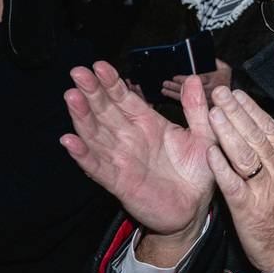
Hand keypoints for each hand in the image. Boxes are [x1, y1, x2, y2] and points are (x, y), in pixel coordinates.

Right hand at [60, 63, 215, 254]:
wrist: (197, 207)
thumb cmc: (199, 171)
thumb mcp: (204, 134)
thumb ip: (196, 108)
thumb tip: (191, 78)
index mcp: (149, 124)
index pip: (125, 99)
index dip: (112, 83)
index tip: (99, 65)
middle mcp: (130, 138)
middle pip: (105, 111)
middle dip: (92, 92)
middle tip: (78, 72)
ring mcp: (122, 159)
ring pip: (96, 134)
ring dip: (82, 116)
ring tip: (71, 97)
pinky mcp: (119, 181)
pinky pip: (97, 166)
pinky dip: (83, 154)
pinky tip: (69, 141)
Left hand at [162, 58, 232, 103]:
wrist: (234, 100)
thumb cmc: (226, 84)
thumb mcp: (225, 70)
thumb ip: (216, 62)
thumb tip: (208, 57)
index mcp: (216, 81)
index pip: (197, 79)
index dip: (184, 78)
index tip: (174, 77)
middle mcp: (212, 92)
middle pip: (190, 89)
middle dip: (175, 86)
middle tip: (165, 83)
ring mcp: (207, 103)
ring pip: (188, 99)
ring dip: (174, 94)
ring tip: (164, 90)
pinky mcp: (204, 110)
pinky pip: (188, 106)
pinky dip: (178, 101)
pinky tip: (170, 97)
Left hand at [204, 87, 273, 272]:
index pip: (269, 130)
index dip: (253, 111)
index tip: (237, 94)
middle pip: (255, 137)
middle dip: (237, 113)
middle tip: (220, 93)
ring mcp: (264, 190)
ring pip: (245, 156)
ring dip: (229, 133)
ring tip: (213, 113)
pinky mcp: (249, 209)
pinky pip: (234, 185)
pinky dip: (222, 167)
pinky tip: (210, 152)